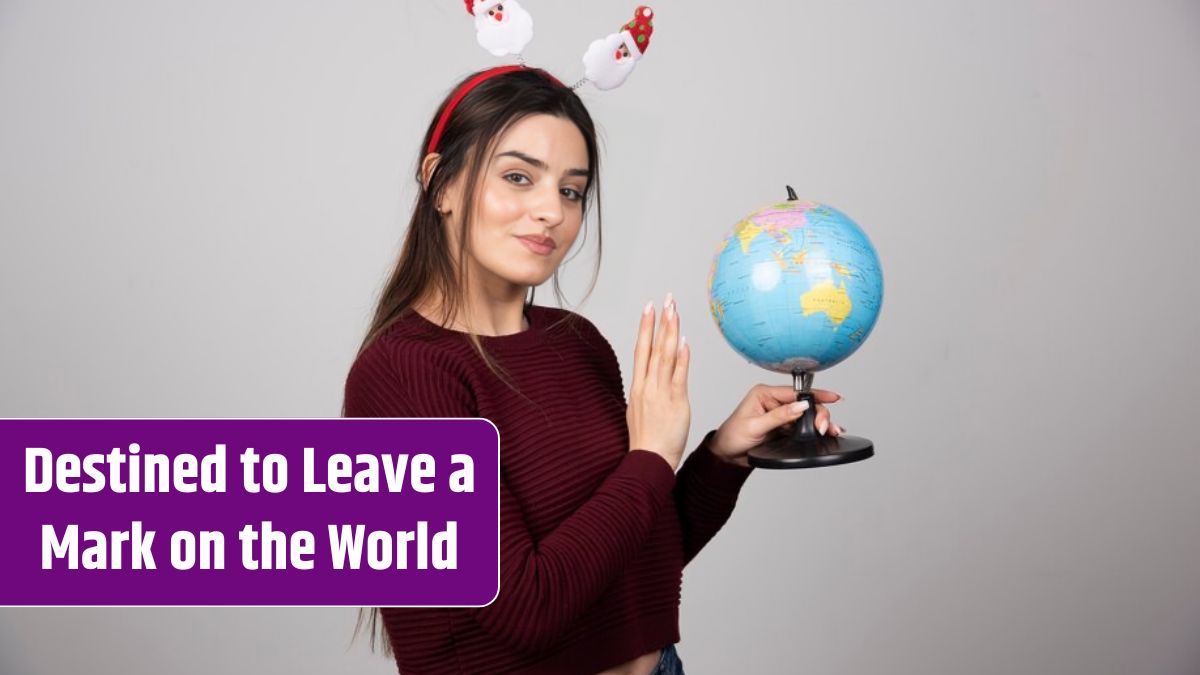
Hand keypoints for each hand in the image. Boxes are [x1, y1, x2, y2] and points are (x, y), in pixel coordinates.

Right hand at [627, 293, 690, 470]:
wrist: (649, 460)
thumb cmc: (647, 440)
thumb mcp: (640, 410)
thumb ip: (648, 390)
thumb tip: (653, 375)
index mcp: (638, 387)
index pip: (641, 350)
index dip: (645, 327)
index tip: (649, 308)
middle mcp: (647, 386)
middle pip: (653, 347)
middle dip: (660, 322)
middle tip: (666, 300)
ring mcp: (660, 393)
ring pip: (665, 356)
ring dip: (670, 332)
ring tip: (674, 312)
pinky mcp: (675, 403)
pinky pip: (679, 376)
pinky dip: (681, 358)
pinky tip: (684, 342)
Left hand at [709, 385, 843, 466]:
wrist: (727, 455)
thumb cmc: (733, 436)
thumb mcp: (755, 426)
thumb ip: (779, 416)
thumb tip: (801, 406)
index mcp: (764, 393)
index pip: (795, 392)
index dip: (815, 395)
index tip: (833, 397)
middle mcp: (774, 401)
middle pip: (804, 403)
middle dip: (818, 413)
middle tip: (824, 427)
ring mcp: (780, 414)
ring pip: (806, 415)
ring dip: (819, 422)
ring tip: (831, 431)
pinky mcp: (783, 427)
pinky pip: (802, 426)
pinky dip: (813, 430)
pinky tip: (826, 433)